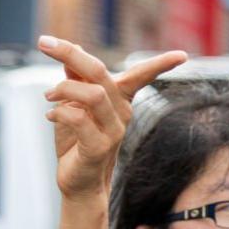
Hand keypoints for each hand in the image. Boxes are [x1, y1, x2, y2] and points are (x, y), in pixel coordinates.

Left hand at [39, 38, 189, 199]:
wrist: (77, 183)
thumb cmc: (77, 144)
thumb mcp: (74, 106)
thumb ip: (76, 79)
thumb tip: (75, 49)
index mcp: (120, 99)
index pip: (142, 75)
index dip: (161, 64)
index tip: (183, 56)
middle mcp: (122, 112)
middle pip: (100, 71)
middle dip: (72, 54)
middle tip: (46, 44)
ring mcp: (113, 130)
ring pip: (93, 94)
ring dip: (63, 89)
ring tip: (48, 97)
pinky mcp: (99, 147)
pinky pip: (80, 119)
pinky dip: (59, 113)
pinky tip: (50, 116)